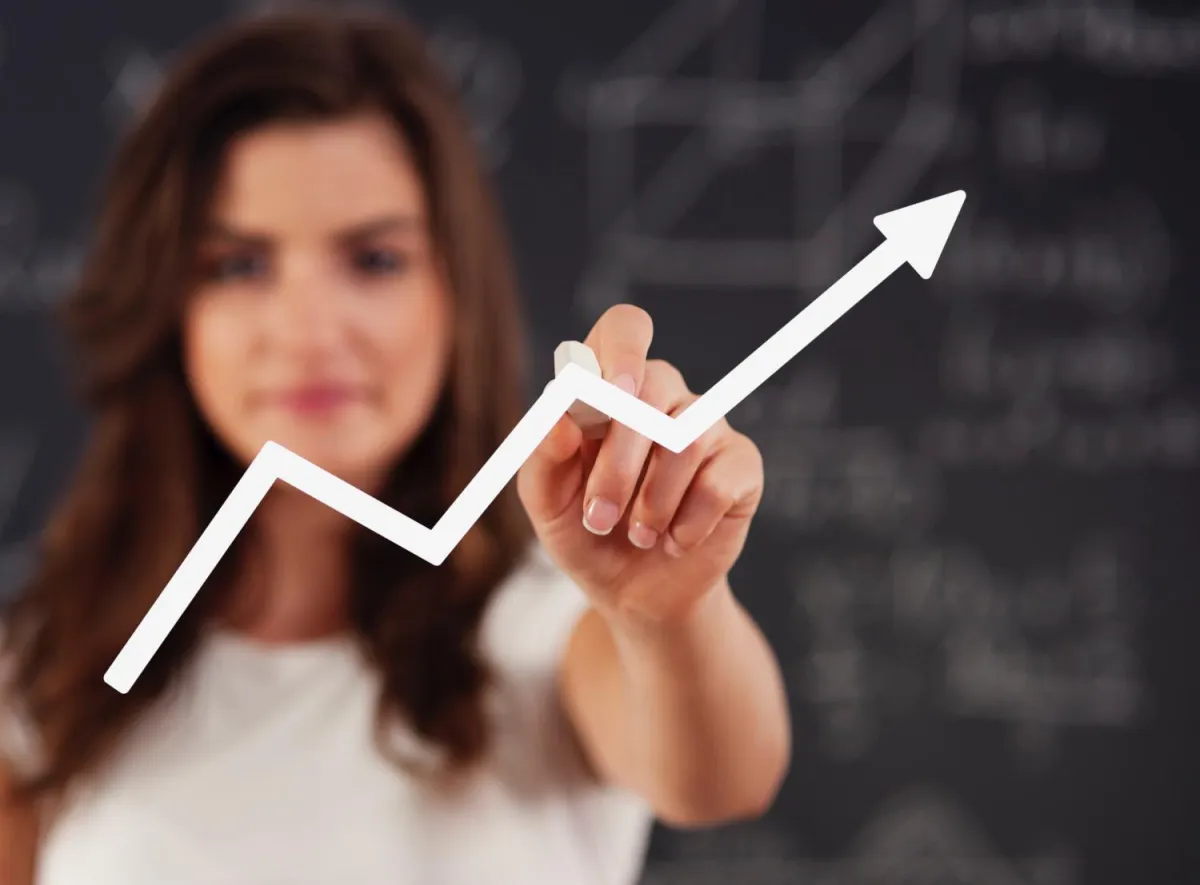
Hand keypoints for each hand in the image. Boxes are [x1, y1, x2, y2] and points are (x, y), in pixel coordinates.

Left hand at [517, 304, 764, 630]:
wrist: (635, 593)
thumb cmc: (587, 534)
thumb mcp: (547, 504)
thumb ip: (543, 458)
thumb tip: (559, 416)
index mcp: (610, 389)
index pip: (625, 329)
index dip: (622, 348)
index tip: (610, 390)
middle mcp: (662, 397)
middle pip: (653, 387)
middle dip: (620, 461)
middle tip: (599, 516)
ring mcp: (706, 427)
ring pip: (687, 438)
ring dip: (652, 500)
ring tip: (637, 534)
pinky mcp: (740, 465)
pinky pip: (719, 480)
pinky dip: (688, 522)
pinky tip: (674, 540)